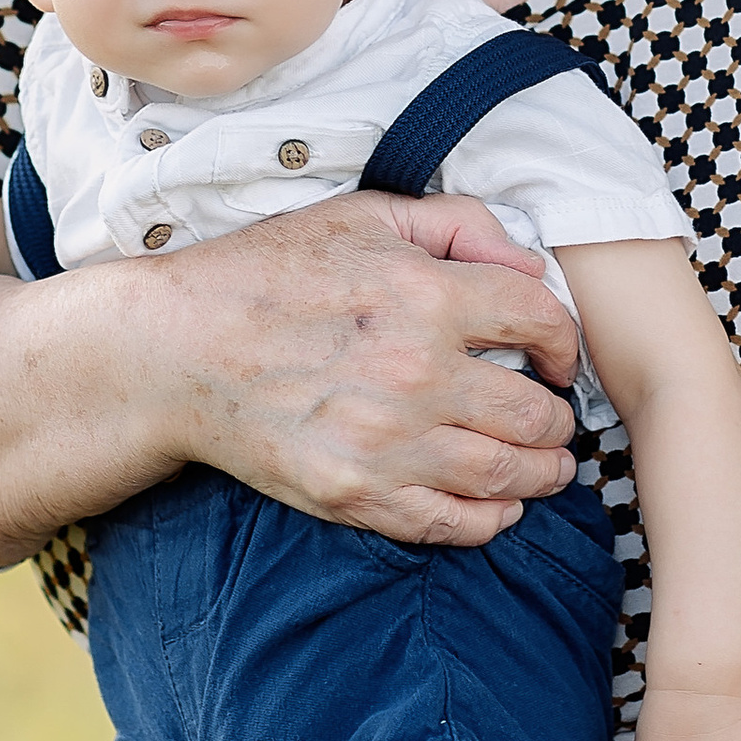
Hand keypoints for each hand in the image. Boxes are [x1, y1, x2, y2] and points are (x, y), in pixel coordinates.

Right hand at [133, 192, 582, 545]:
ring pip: (507, 475)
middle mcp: (414, 374)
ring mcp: (384, 443)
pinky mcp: (353, 494)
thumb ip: (455, 224)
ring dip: (541, 473)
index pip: (542, 323)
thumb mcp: (361, 216)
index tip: (559, 359)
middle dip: (558, 419)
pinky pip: (451, 524)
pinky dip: (490, 519)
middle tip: (555, 420)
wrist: (175, 350)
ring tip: (546, 467)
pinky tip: (497, 506)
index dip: (565, 343)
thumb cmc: (266, 275)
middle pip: (536, 414)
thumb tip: (526, 263)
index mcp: (424, 296)